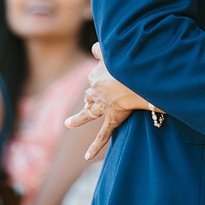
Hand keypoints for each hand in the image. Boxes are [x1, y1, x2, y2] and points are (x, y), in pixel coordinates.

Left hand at [65, 44, 158, 159]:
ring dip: (79, 118)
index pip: (95, 74)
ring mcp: (103, 107)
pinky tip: (87, 156)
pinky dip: (94, 146)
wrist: (135, 79)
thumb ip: (101, 48)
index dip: (101, 72)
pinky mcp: (112, 119)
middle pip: (91, 93)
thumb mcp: (113, 50)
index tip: (107, 70)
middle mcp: (96, 91)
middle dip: (92, 95)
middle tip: (97, 95)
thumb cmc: (127, 62)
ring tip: (69, 123)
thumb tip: (93, 47)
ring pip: (88, 113)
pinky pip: (102, 135)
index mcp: (96, 75)